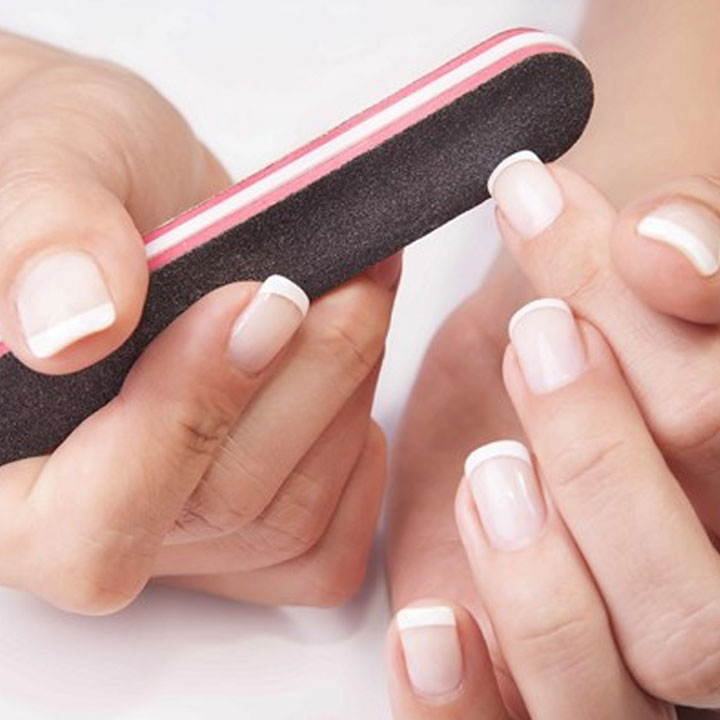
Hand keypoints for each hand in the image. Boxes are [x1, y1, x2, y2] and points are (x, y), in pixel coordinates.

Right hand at [0, 33, 396, 613]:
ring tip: (361, 292)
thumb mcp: (46, 161)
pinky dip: (357, 452)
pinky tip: (352, 369)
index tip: (250, 299)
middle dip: (307, 379)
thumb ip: (38, 238)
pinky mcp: (241, 521)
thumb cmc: (75, 179)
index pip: (82, 526)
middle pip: (220, 509)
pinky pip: (324, 541)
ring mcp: (173, 527)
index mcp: (5, 467)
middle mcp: (83, 519)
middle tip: (349, 277)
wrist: (132, 194)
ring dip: (347, 394)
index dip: (179, 422)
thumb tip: (70, 329)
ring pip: (291, 518)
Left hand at [387, 2, 719, 714]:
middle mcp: (700, 580)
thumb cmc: (578, 322)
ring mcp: (622, 654)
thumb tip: (664, 240)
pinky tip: (426, 627)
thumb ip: (669, 261)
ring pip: (630, 685)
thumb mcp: (618, 282)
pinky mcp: (526, 680)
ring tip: (489, 471)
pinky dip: (461, 702)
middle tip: (540, 340)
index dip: (692, 338)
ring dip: (546, 587)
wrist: (525, 371)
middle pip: (695, 604)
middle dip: (609, 465)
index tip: (617, 237)